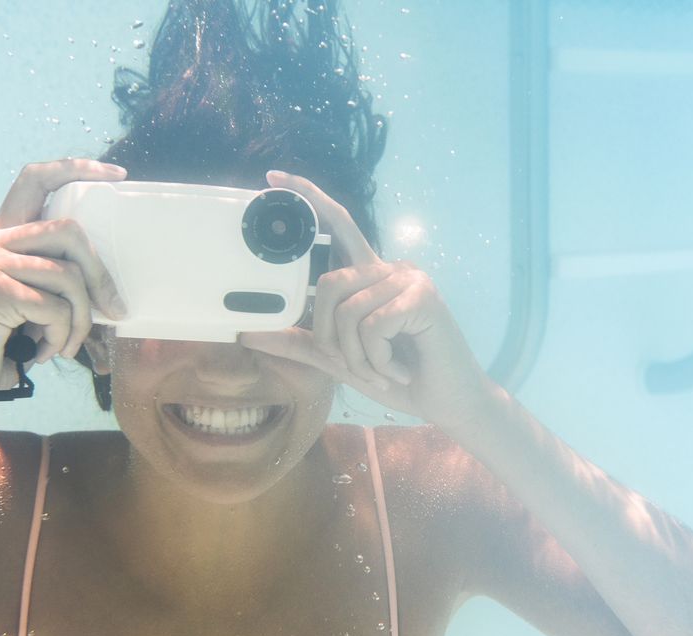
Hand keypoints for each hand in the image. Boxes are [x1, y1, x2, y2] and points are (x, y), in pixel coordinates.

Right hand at [0, 159, 128, 399]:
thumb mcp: (29, 304)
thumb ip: (52, 279)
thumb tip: (110, 285)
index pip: (35, 179)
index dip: (76, 169)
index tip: (117, 176)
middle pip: (69, 230)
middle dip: (100, 274)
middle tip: (113, 310)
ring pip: (67, 275)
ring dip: (80, 320)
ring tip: (66, 345)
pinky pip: (55, 307)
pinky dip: (62, 335)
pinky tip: (44, 352)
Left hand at [239, 170, 494, 430]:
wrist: (445, 401)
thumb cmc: (398, 377)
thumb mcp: (339, 360)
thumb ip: (299, 343)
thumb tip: (247, 332)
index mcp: (369, 276)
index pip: (337, 224)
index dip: (308, 196)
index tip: (273, 177)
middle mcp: (388, 268)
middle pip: (328, 282)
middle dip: (329, 337)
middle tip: (353, 366)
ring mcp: (408, 278)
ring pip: (348, 311)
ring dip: (357, 357)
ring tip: (383, 372)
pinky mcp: (423, 296)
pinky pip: (373, 326)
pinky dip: (378, 359)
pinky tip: (400, 368)